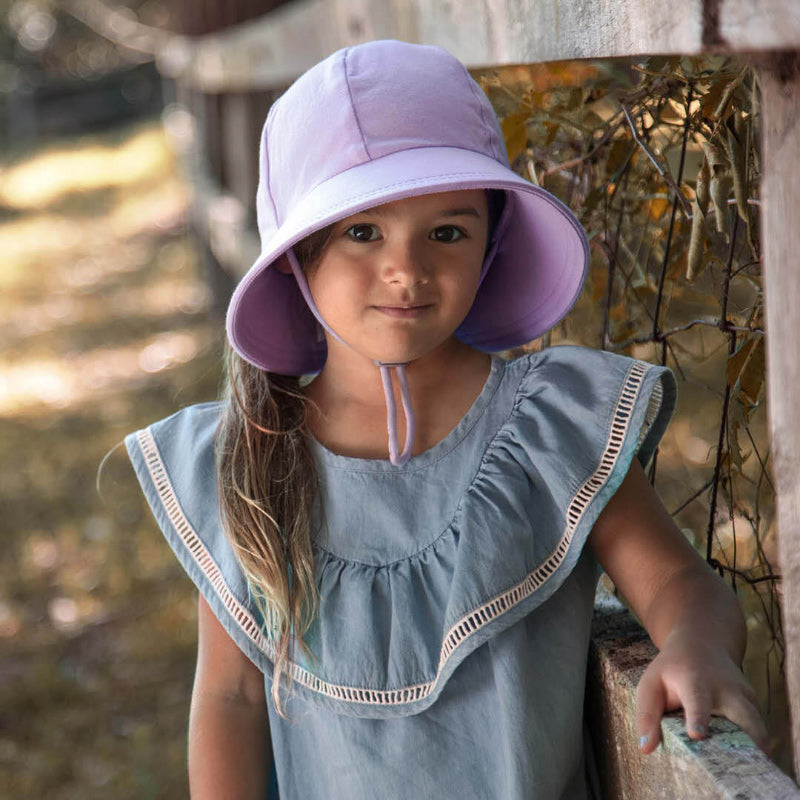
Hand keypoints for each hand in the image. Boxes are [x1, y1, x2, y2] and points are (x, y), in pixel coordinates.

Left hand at [635, 630, 769, 755]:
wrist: (703, 643)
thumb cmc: (672, 670)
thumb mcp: (651, 684)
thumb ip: (647, 715)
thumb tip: (646, 749)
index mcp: (695, 682)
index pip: (697, 701)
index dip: (698, 718)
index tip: (696, 734)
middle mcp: (726, 689)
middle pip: (744, 715)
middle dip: (749, 740)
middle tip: (744, 768)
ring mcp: (745, 697)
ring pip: (759, 727)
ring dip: (757, 750)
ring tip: (754, 774)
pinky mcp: (754, 705)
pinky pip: (759, 731)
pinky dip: (757, 747)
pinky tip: (750, 762)